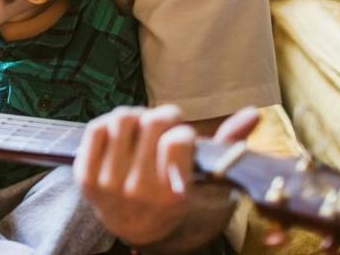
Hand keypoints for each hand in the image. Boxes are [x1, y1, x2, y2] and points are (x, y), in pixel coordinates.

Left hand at [74, 105, 259, 246]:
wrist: (132, 227)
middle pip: (150, 123)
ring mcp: (108, 185)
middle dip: (161, 118)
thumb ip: (226, 145)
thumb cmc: (171, 194)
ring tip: (141, 128)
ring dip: (135, 116)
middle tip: (163, 125)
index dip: (182, 131)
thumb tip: (254, 113)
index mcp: (173, 194)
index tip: (181, 137)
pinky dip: (109, 124)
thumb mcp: (201, 179)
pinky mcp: (85, 177)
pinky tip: (120, 135)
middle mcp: (139, 191)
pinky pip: (96, 129)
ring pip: (122, 119)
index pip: (178, 140)